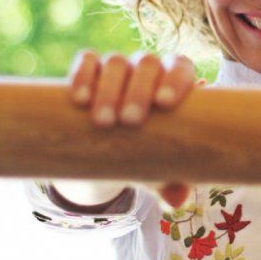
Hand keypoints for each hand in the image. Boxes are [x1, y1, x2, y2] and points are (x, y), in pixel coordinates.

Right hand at [67, 49, 197, 209]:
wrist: (108, 148)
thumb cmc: (146, 154)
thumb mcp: (159, 169)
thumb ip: (173, 181)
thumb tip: (177, 199)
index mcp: (174, 82)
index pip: (181, 67)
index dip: (176, 79)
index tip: (164, 104)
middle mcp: (148, 69)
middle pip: (147, 64)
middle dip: (139, 90)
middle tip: (129, 121)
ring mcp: (119, 66)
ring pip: (116, 62)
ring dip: (110, 89)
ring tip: (103, 122)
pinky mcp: (90, 69)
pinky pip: (86, 61)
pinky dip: (83, 75)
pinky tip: (79, 99)